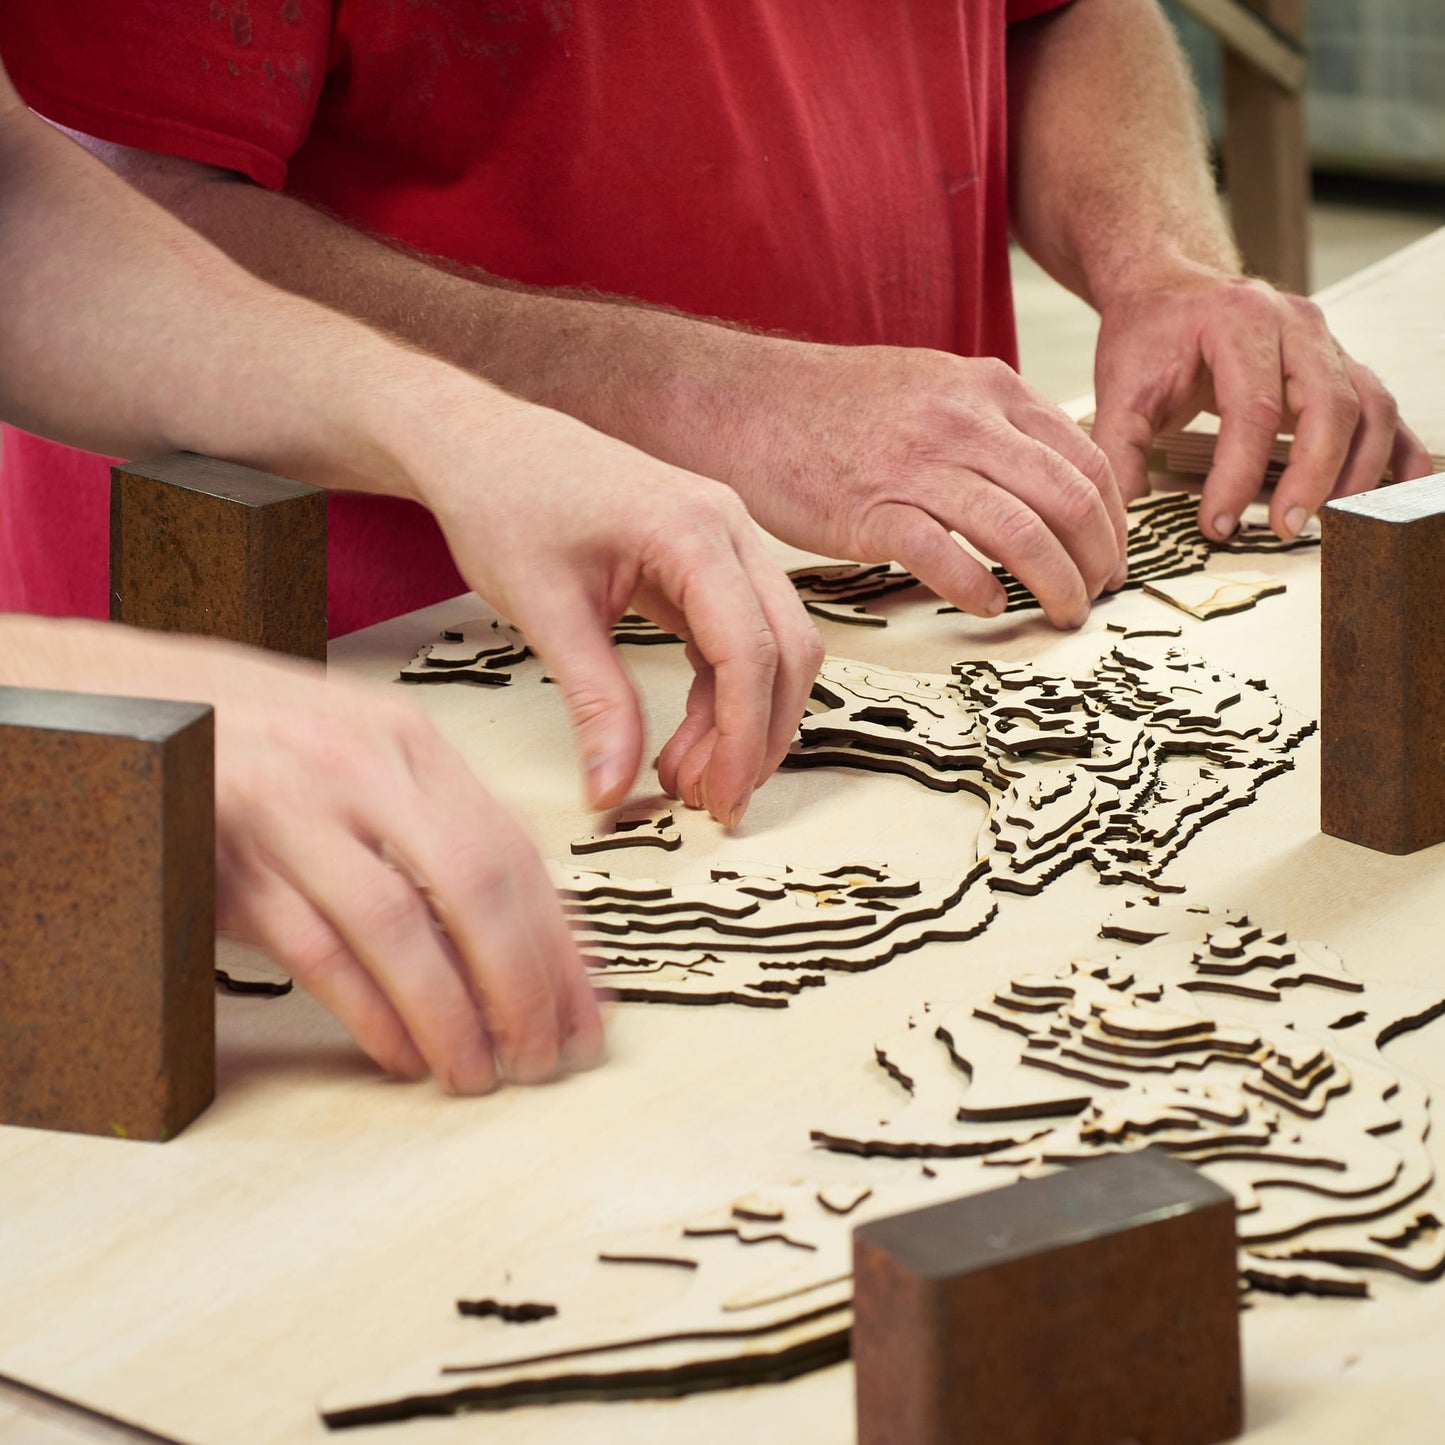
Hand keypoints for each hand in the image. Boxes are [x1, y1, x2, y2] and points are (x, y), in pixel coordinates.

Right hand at [0, 619, 601, 1093]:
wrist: (126, 703)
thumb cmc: (257, 735)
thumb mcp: (360, 752)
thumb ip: (432, 823)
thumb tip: (521, 926)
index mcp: (409, 741)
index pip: (513, 849)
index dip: (560, 941)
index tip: (589, 1009)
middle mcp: (362, 768)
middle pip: (474, 886)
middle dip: (523, 984)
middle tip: (546, 1057)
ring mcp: (293, 811)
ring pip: (397, 927)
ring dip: (449, 1013)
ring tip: (479, 1073)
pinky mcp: (229, 859)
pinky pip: (315, 950)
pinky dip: (367, 1010)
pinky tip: (400, 1054)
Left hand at [417, 402, 822, 826]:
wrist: (482, 445)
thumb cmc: (505, 503)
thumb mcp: (545, 611)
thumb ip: (594, 702)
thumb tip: (612, 790)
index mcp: (692, 530)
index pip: (750, 648)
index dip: (742, 736)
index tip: (716, 799)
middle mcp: (728, 527)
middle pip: (787, 648)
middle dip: (760, 735)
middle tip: (713, 804)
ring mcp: (726, 539)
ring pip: (775, 646)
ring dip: (746, 720)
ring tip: (687, 780)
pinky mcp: (709, 559)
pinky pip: (741, 637)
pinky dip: (723, 695)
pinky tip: (686, 740)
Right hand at [688, 341, 1126, 629]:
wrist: (748, 401)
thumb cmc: (833, 406)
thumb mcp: (932, 386)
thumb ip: (990, 424)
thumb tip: (1041, 479)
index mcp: (988, 390)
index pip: (1084, 460)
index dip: (1113, 520)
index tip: (1111, 555)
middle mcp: (964, 422)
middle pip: (1068, 500)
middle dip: (1098, 559)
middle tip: (1098, 595)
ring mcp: (918, 465)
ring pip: (1021, 533)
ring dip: (1055, 584)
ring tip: (1061, 613)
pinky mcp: (872, 510)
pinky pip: (947, 558)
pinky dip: (979, 590)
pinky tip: (988, 607)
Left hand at [1089, 262, 1434, 538]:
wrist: (1170, 290)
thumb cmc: (1150, 336)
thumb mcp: (1119, 390)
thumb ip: (1118, 452)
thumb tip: (1125, 518)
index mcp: (1240, 322)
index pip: (1253, 409)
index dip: (1239, 475)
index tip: (1218, 524)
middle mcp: (1297, 325)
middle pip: (1329, 405)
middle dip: (1312, 475)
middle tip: (1285, 528)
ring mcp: (1327, 344)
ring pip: (1369, 407)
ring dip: (1357, 470)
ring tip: (1325, 521)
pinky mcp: (1340, 367)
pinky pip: (1385, 410)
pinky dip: (1395, 452)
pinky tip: (1389, 492)